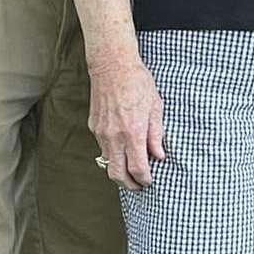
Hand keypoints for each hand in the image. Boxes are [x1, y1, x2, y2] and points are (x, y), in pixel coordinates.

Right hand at [89, 49, 166, 189]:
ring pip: (108, 163)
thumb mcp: (156, 107)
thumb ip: (157, 134)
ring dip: (119, 171)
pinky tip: (122, 152)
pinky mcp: (94, 127)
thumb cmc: (138, 83)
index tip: (150, 182)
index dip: (144, 179)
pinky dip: (112, 156)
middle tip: (139, 186)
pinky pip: (102, 149)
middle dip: (129, 184)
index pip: (137, 167)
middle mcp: (114, 136)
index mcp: (133, 132)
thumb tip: (159, 155)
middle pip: (117, 173)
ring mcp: (101, 133)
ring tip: (132, 172)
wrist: (112, 67)